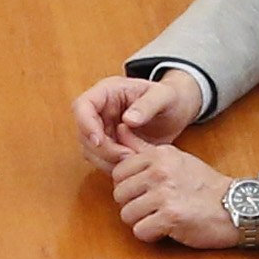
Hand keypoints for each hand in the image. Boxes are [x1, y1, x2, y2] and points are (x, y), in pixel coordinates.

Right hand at [70, 70, 205, 162]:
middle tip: (126, 156)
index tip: (99, 141)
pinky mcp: (109, 145)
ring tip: (134, 160)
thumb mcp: (164, 96)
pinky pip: (102, 160)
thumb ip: (148, 105)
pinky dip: (114, 166)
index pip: (82, 106)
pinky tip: (133, 165)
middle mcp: (100, 111)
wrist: (177, 111)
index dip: (86, 125)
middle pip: (84, 133)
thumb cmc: (170, 97)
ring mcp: (103, 129)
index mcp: (107, 92)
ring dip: (107, 160)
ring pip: (90, 150)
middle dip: (102, 149)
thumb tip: (128, 120)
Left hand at [106, 142, 254, 250]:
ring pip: (127, 215)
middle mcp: (160, 171)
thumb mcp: (175, 159)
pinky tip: (167, 228)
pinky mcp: (170, 217)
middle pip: (119, 195)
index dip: (129, 187)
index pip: (118, 173)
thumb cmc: (204, 185)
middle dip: (133, 205)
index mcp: (159, 154)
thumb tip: (119, 127)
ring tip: (161, 217)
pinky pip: (140, 231)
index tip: (146, 191)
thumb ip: (143, 147)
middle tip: (155, 207)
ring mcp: (164, 194)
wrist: (236, 205)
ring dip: (141, 221)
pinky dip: (151, 235)